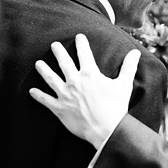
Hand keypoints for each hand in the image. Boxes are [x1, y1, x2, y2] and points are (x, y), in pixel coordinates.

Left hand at [28, 34, 139, 148]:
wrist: (106, 130)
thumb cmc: (116, 107)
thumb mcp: (124, 85)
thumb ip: (128, 67)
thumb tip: (136, 52)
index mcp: (90, 74)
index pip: (84, 54)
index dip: (81, 44)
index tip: (78, 37)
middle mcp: (74, 82)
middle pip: (63, 63)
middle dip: (58, 52)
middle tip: (54, 45)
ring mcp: (65, 95)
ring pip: (50, 78)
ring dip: (43, 70)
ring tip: (38, 63)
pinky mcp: (59, 108)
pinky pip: (45, 100)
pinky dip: (38, 95)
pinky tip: (32, 91)